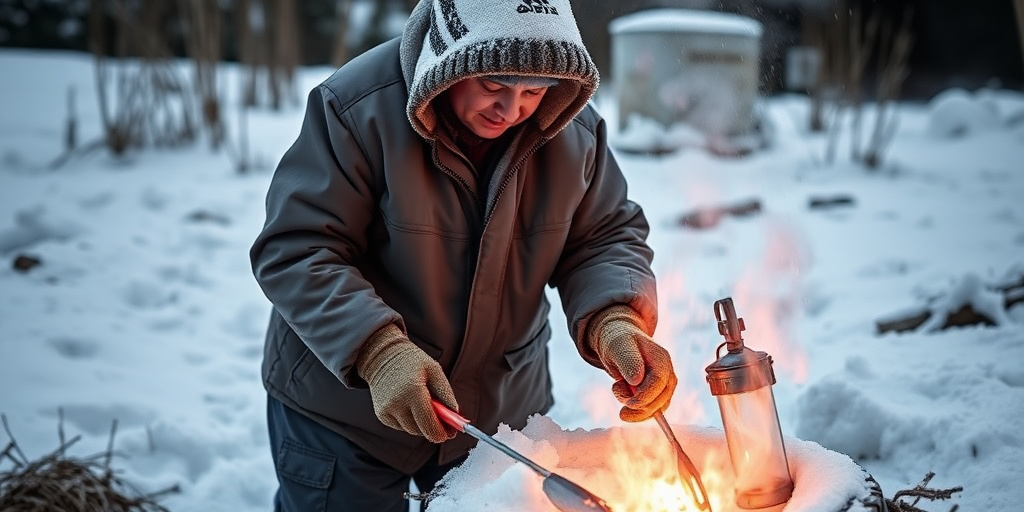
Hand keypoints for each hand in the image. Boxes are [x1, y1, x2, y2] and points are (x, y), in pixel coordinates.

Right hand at [356, 324, 458, 442]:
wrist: (382, 356)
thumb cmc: (411, 361)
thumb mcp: (434, 370)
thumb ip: (446, 394)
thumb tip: (456, 415)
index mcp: (413, 391)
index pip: (429, 425)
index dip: (442, 433)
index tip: (451, 432)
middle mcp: (397, 404)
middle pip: (422, 431)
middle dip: (434, 429)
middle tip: (444, 422)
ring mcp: (387, 411)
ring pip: (412, 430)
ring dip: (422, 424)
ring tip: (425, 407)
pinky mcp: (382, 415)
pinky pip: (402, 426)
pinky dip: (410, 421)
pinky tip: (411, 406)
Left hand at [588, 305, 676, 421]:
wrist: (619, 343)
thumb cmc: (618, 342)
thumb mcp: (617, 346)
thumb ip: (628, 361)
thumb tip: (637, 381)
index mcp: (661, 358)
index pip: (659, 382)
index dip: (645, 396)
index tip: (628, 403)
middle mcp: (668, 372)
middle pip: (661, 399)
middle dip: (638, 406)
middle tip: (617, 392)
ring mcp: (665, 385)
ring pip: (657, 409)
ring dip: (636, 410)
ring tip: (618, 389)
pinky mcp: (658, 394)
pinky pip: (652, 411)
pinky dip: (637, 413)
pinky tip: (624, 399)